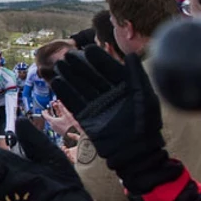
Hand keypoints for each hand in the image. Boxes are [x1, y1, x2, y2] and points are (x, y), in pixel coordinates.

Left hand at [41, 101, 81, 137]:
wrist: (74, 134)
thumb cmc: (71, 126)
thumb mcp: (66, 114)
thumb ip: (62, 107)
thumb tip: (59, 102)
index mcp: (52, 121)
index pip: (45, 115)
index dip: (44, 111)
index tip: (44, 109)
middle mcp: (52, 125)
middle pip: (49, 117)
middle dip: (51, 112)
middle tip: (53, 108)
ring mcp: (55, 128)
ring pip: (53, 120)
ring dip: (55, 116)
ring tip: (59, 112)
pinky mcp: (58, 130)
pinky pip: (56, 124)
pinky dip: (57, 120)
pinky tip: (62, 118)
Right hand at [52, 48, 177, 194]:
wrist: (135, 152)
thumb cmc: (145, 124)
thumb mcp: (145, 97)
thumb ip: (137, 75)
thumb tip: (131, 54)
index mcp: (125, 87)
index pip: (109, 69)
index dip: (99, 59)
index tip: (88, 48)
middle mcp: (109, 94)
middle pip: (91, 76)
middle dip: (80, 65)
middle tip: (68, 55)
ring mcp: (96, 105)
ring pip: (80, 87)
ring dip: (69, 76)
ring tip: (58, 65)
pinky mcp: (86, 117)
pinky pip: (73, 102)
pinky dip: (64, 93)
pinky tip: (56, 82)